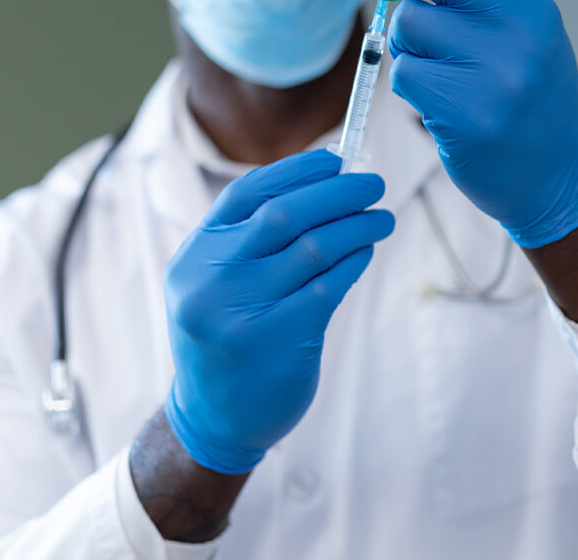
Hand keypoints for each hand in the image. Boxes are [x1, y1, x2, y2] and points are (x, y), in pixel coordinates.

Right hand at [163, 150, 393, 473]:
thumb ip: (252, 238)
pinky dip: (354, 263)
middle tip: (373, 184)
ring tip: (382, 218)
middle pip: (286, 215)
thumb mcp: (216, 282)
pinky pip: (329, 287)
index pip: (247, 194)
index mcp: (195, 255)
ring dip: (357, 226)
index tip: (336, 159)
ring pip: (314, 248)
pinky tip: (366, 253)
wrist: (213, 417)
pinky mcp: (280, 338)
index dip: (296, 171)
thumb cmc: (228, 334)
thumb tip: (324, 181)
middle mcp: (212, 279)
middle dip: (337, 192)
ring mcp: (243, 310)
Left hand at [342, 0, 577, 248]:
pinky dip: (411, 86)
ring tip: (435, 72)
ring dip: (403, 46)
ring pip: (409, 29)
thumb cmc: (528, 103)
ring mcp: (496, 74)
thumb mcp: (521, 35)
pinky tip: (442, 105)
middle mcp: (518, 32)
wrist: (555, 177)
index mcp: (528, 4)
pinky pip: (407, 77)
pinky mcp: (469, 114)